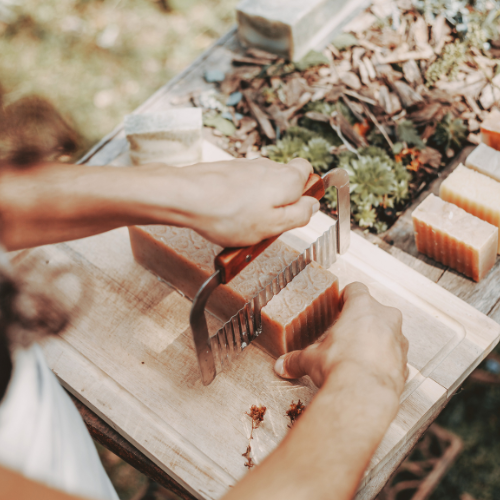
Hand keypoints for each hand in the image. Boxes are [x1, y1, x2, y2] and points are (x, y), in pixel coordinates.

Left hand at [139, 157, 318, 246]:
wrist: (187, 197)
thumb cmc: (228, 214)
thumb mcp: (274, 226)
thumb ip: (299, 215)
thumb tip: (313, 206)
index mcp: (287, 178)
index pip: (308, 172)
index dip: (304, 193)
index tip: (294, 211)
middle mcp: (269, 166)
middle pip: (285, 179)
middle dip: (281, 200)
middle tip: (268, 222)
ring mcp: (247, 166)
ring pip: (262, 184)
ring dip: (258, 202)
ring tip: (242, 223)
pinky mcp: (228, 170)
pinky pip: (242, 186)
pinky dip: (239, 200)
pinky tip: (227, 216)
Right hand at [274, 282, 408, 397]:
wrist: (364, 394)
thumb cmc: (340, 367)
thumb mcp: (310, 359)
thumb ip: (296, 359)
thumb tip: (283, 365)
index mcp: (362, 307)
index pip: (356, 289)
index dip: (346, 297)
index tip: (340, 305)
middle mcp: (385, 318)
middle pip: (375, 310)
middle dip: (362, 320)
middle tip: (346, 333)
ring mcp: (398, 340)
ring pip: (389, 332)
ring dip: (376, 340)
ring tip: (358, 355)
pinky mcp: (405, 363)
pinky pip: (395, 357)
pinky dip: (385, 362)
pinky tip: (370, 373)